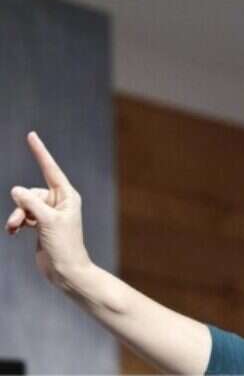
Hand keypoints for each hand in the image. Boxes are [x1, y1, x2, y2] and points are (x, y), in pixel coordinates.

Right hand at [5, 131, 91, 287]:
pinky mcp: (41, 224)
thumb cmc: (64, 245)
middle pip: (31, 192)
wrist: (66, 270)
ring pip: (24, 204)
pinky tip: (12, 232)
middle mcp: (59, 201)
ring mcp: (50, 213)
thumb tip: (15, 189)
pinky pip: (23, 215)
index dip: (40, 152)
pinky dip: (16, 222)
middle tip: (22, 220)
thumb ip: (30, 203)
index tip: (31, 135)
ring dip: (16, 215)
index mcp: (67, 196)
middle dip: (22, 204)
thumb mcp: (46, 221)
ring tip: (13, 228)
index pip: (50, 169)